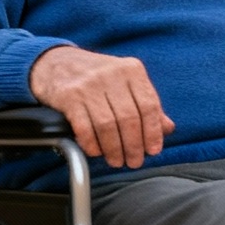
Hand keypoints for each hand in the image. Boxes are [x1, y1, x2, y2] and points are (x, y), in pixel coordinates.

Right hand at [29, 45, 173, 168]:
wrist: (56, 63)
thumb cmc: (96, 77)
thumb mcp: (125, 83)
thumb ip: (145, 104)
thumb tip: (167, 128)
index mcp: (131, 69)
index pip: (149, 105)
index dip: (153, 132)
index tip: (153, 150)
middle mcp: (111, 74)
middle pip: (129, 118)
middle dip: (133, 146)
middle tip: (134, 161)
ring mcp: (89, 84)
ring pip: (108, 125)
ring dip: (114, 149)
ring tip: (116, 160)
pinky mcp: (69, 96)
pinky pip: (85, 128)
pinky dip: (92, 144)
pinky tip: (96, 151)